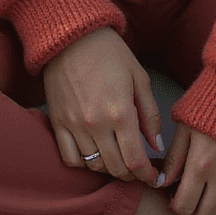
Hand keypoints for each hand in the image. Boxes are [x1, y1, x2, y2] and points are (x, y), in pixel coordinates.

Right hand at [43, 29, 162, 185]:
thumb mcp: (139, 79)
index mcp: (121, 114)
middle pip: (115, 168)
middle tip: (137, 169)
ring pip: (94, 166)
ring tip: (118, 161)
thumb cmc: (110, 53)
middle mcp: (96, 125)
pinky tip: (94, 155)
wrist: (71, 36)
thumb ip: (150, 115)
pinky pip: (70, 157)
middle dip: (131, 175)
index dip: (145, 175)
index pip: (135, 161)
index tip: (151, 178)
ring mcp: (74, 125)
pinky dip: (83, 163)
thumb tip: (157, 146)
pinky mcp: (57, 122)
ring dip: (109, 168)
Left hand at [157, 124, 215, 214]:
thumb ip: (174, 158)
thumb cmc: (213, 105)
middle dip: (194, 214)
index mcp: (199, 165)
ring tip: (209, 193)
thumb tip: (162, 182)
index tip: (175, 197)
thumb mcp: (185, 127)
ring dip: (215, 208)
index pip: (183, 207)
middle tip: (191, 200)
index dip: (176, 207)